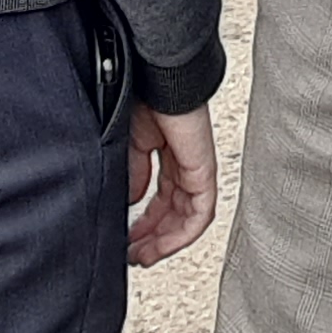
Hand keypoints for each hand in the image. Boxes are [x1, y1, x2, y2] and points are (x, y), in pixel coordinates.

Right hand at [127, 104, 218, 264]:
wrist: (153, 76)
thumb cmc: (142, 97)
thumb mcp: (130, 144)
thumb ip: (134, 174)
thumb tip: (130, 202)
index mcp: (167, 155)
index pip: (161, 199)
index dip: (145, 223)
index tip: (127, 240)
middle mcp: (184, 164)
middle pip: (174, 211)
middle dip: (152, 237)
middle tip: (133, 255)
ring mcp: (196, 168)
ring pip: (188, 218)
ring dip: (164, 241)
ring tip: (142, 256)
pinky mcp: (204, 169)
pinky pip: (200, 212)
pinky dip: (182, 234)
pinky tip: (161, 245)